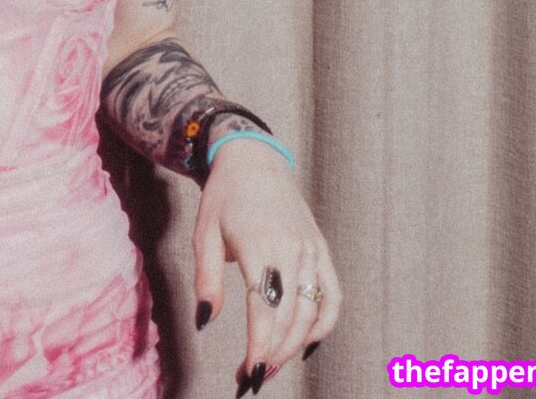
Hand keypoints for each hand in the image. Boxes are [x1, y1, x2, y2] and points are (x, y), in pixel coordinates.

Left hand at [190, 138, 340, 393]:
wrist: (254, 159)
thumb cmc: (223, 197)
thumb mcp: (204, 234)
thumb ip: (206, 280)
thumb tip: (203, 322)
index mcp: (259, 244)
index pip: (265, 310)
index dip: (258, 347)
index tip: (246, 374)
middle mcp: (292, 249)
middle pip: (290, 317)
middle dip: (272, 354)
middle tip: (251, 377)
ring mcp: (312, 250)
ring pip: (313, 312)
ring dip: (293, 345)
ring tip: (270, 365)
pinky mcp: (321, 250)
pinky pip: (332, 296)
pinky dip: (324, 325)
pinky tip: (305, 345)